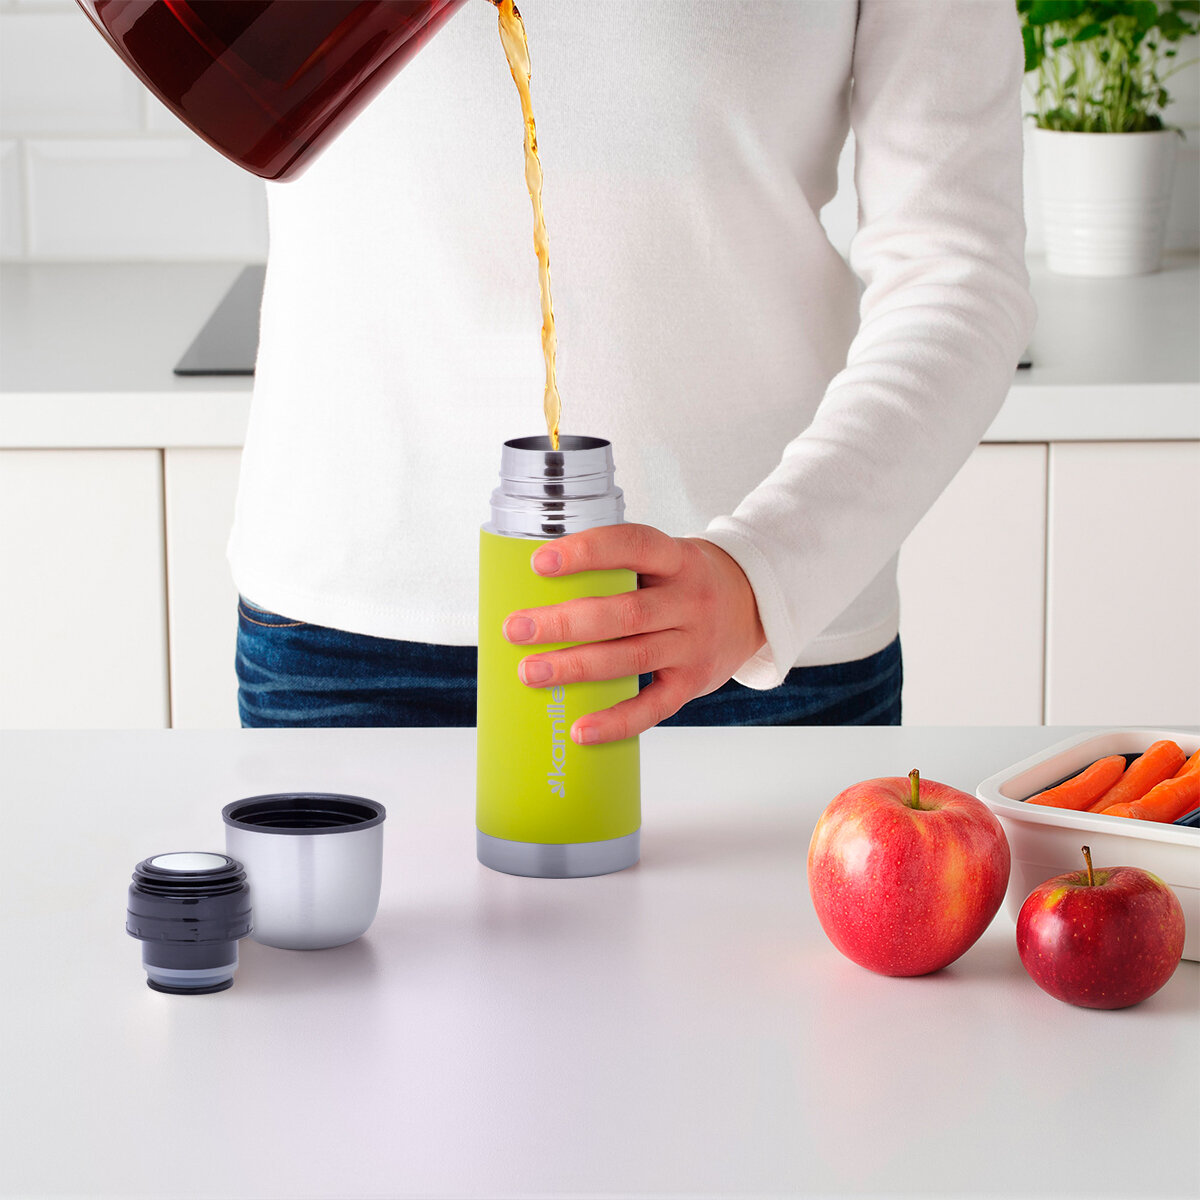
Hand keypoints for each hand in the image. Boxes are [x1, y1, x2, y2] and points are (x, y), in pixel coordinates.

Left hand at [502, 524, 765, 744]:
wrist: (753, 606)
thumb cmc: (686, 581)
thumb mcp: (665, 558)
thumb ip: (619, 570)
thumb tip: (541, 593)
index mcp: (677, 559)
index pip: (632, 547)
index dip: (587, 553)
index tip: (541, 563)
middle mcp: (690, 601)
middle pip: (624, 613)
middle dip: (565, 623)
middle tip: (517, 629)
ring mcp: (694, 644)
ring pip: (632, 658)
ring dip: (577, 668)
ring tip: (532, 672)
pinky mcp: (693, 682)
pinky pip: (653, 707)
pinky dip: (616, 721)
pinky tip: (581, 728)